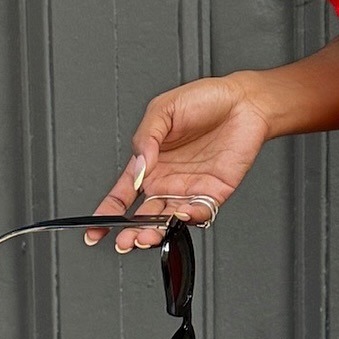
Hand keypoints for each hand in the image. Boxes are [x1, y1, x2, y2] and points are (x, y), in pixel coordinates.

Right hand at [84, 72, 270, 251]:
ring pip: (167, 221)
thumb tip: (138, 166)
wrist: (245, 100)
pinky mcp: (213, 192)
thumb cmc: (206, 99)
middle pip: (142, 216)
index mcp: (150, 162)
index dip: (106, 215)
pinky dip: (190, 218)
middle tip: (125, 239)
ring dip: (156, 231)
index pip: (122, 195)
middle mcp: (167, 180)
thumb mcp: (163, 109)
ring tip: (146, 235)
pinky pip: (199, 213)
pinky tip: (180, 214)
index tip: (94, 231)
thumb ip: (145, 137)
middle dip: (130, 232)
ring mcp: (189, 188)